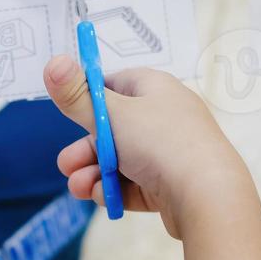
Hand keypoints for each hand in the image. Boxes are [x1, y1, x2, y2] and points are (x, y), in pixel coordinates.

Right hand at [43, 57, 254, 238]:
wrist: (208, 196)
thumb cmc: (161, 143)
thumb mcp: (111, 115)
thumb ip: (76, 95)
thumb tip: (53, 62)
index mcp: (155, 88)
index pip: (115, 83)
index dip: (90, 98)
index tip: (70, 112)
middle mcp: (164, 116)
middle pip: (113, 128)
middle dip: (84, 148)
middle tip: (66, 165)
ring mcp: (169, 152)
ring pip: (120, 160)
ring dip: (94, 173)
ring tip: (79, 188)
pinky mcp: (171, 184)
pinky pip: (135, 184)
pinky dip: (115, 189)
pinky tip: (102, 197)